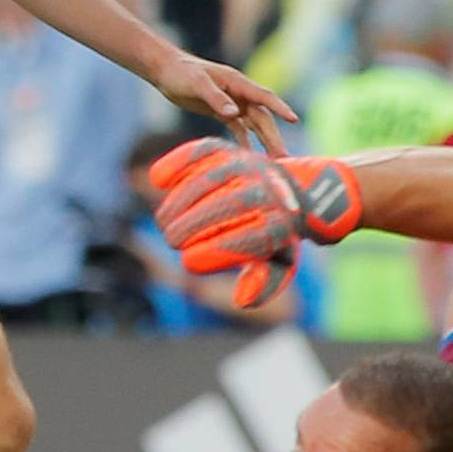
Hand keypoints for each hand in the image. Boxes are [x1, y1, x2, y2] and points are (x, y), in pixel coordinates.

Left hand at [148, 52, 296, 156]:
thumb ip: (216, 98)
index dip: (279, 108)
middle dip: (273, 137)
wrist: (166, 71)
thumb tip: (234, 113)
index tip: (294, 119)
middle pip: (262, 117)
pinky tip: (250, 156)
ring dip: (264, 141)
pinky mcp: (221, 111)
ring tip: (274, 161)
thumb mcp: (198, 84)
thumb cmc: (181, 73)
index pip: (264, 97)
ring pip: (253, 124)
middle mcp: (239, 93)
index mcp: (237, 83)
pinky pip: (238, 128)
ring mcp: (232, 103)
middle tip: (283, 158)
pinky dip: (245, 141)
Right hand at [150, 139, 361, 308]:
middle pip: (226, 206)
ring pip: (208, 180)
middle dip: (191, 226)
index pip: (248, 238)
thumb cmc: (274, 234)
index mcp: (281, 223)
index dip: (212, 252)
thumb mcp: (278, 263)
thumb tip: (242, 300)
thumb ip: (262, 285)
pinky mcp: (228, 151)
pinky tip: (158, 180)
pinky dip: (176, 163)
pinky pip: (199, 152)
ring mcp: (246, 166)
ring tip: (165, 222)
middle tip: (173, 241)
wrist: (294, 191)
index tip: (190, 263)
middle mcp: (267, 190)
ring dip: (178, 203)